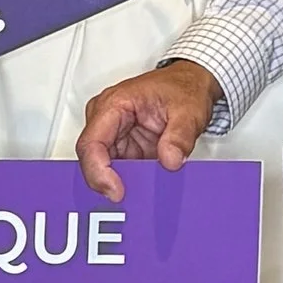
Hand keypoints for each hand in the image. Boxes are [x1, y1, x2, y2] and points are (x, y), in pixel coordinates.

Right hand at [76, 60, 221, 201]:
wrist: (192, 83)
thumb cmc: (184, 88)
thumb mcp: (189, 110)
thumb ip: (180, 136)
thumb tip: (170, 161)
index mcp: (113, 104)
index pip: (91, 144)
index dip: (98, 173)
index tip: (116, 192)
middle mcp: (106, 119)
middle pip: (93, 161)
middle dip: (110, 183)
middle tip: (133, 199)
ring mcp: (114, 134)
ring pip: (104, 169)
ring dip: (122, 183)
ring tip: (144, 195)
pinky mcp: (124, 147)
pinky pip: (120, 170)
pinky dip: (132, 181)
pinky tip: (146, 189)